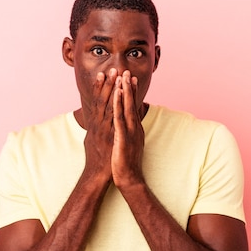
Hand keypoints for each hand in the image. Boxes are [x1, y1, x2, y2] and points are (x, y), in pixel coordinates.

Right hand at [82, 68, 117, 181]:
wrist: (97, 174)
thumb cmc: (98, 160)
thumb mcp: (93, 141)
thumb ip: (95, 130)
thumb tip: (96, 122)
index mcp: (95, 124)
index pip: (97, 102)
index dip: (99, 88)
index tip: (102, 74)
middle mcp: (98, 124)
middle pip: (102, 100)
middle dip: (106, 84)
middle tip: (110, 69)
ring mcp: (103, 129)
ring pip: (107, 105)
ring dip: (111, 89)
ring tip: (115, 76)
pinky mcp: (110, 135)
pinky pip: (114, 116)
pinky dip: (116, 104)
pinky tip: (119, 95)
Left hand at [112, 70, 144, 188]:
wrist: (129, 179)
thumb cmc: (125, 164)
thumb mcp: (128, 145)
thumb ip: (127, 134)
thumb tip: (126, 127)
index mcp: (134, 129)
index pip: (133, 107)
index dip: (132, 92)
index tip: (130, 79)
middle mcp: (133, 128)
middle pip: (131, 104)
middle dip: (129, 87)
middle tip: (127, 71)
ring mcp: (129, 132)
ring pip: (126, 107)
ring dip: (124, 91)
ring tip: (122, 77)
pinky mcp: (122, 137)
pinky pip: (119, 118)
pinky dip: (118, 105)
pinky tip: (116, 94)